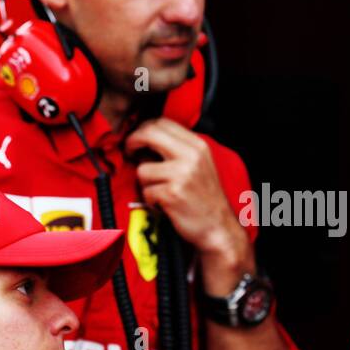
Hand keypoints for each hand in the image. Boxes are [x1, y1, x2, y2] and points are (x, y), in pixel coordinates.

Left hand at [124, 117, 247, 261]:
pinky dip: (151, 201)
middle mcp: (191, 156)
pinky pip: (146, 192)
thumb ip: (177, 149)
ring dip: (145, 183)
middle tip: (131, 154)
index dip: (144, 129)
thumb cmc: (204, 198)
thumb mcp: (199, 165)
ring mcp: (182, 175)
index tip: (138, 141)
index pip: (162, 122)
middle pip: (149, 134)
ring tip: (159, 191)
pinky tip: (164, 204)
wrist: (217, 227)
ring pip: (142, 169)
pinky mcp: (172, 194)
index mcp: (198, 146)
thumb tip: (144, 138)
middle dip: (133, 143)